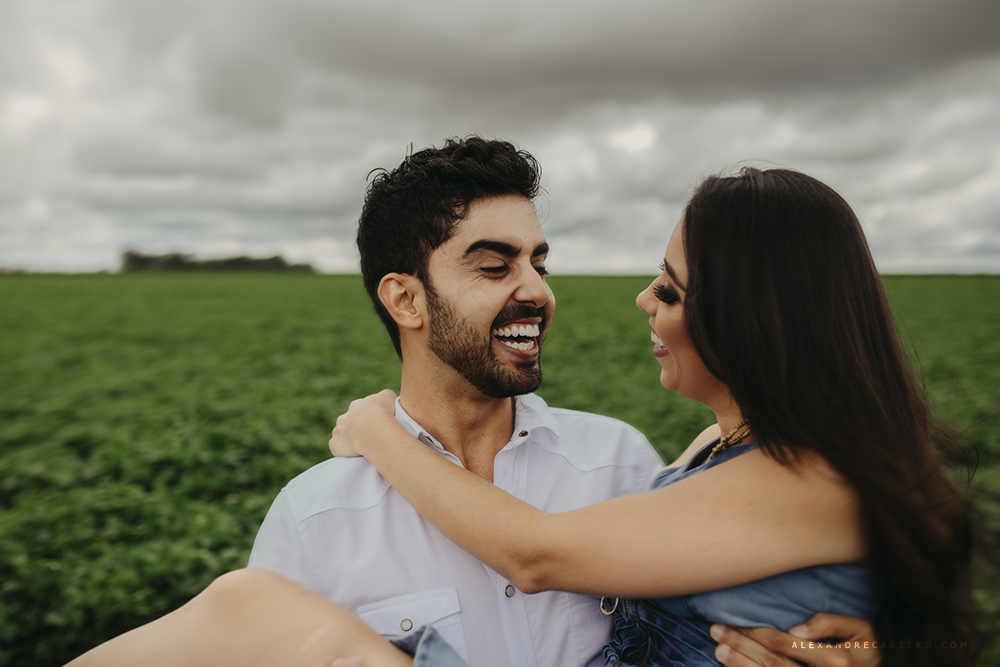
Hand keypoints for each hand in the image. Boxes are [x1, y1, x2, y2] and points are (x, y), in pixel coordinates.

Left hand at [329, 390, 397, 457]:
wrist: (375, 427)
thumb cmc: (384, 411)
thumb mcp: (388, 396)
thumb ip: (384, 397)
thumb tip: (385, 400)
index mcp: (356, 406)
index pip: (360, 410)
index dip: (368, 417)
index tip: (376, 423)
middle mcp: (344, 418)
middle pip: (349, 423)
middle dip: (357, 428)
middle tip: (370, 436)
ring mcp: (338, 432)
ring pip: (342, 436)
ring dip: (350, 440)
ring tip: (363, 447)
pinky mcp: (335, 445)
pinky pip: (338, 448)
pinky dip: (344, 451)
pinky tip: (353, 454)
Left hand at [711, 613, 879, 666]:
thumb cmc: (871, 651)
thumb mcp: (862, 631)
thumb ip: (831, 624)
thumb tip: (798, 626)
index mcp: (835, 661)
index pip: (784, 644)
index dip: (755, 633)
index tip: (730, 621)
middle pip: (772, 664)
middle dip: (740, 647)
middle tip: (716, 632)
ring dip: (741, 666)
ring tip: (719, 650)